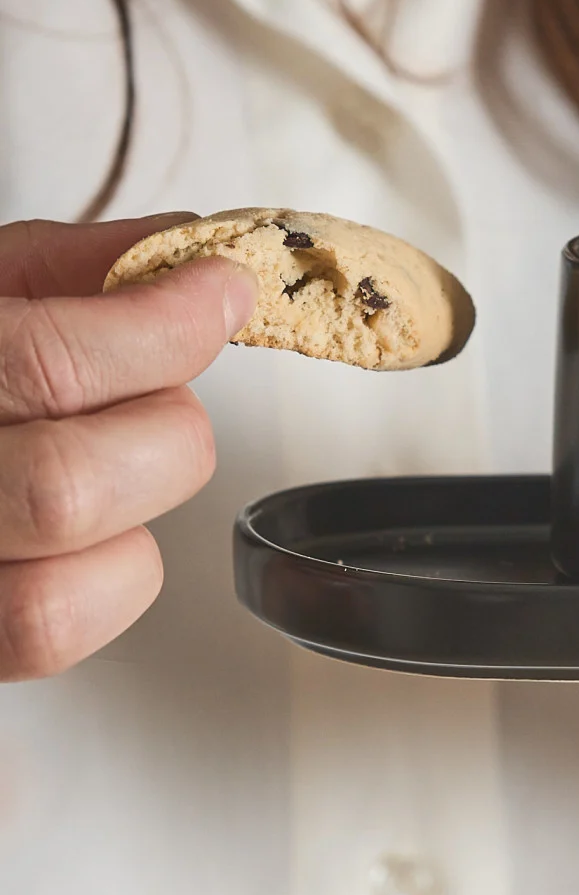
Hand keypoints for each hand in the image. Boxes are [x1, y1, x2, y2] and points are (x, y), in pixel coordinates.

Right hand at [0, 216, 257, 679]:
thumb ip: (71, 267)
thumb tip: (186, 254)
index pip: (47, 365)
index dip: (162, 328)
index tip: (217, 295)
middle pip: (66, 491)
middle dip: (162, 433)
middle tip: (166, 391)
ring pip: (54, 604)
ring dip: (133, 525)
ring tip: (123, 463)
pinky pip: (46, 640)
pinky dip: (110, 582)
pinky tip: (94, 529)